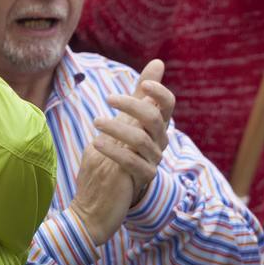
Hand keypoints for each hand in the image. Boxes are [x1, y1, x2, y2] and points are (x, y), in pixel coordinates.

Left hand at [67, 60, 174, 244]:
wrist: (98, 201)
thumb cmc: (111, 156)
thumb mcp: (124, 120)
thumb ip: (140, 95)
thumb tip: (158, 63)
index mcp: (155, 127)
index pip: (168, 105)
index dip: (160, 92)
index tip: (144, 85)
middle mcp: (158, 143)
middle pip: (155, 118)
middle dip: (132, 105)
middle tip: (108, 99)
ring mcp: (152, 162)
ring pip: (141, 139)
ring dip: (116, 127)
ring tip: (95, 122)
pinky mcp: (142, 180)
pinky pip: (132, 162)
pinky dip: (113, 150)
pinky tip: (95, 142)